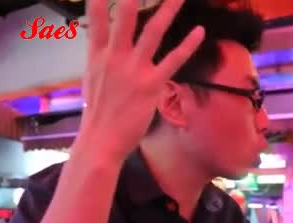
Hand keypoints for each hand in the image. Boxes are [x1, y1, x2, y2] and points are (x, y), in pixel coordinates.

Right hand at [74, 0, 203, 162]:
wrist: (101, 140)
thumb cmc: (99, 113)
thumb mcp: (92, 79)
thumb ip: (101, 59)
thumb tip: (105, 47)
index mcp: (97, 55)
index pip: (96, 18)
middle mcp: (114, 57)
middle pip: (125, 17)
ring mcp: (133, 70)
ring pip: (152, 32)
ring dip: (167, 10)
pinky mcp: (151, 84)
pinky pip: (173, 60)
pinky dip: (187, 45)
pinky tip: (199, 31)